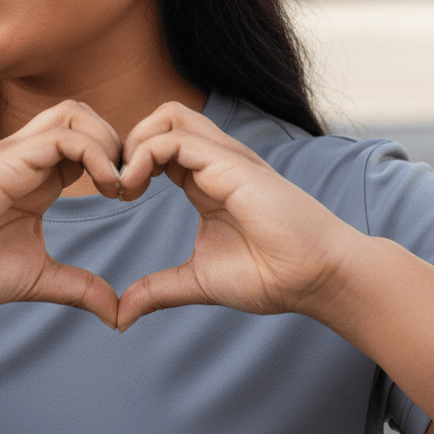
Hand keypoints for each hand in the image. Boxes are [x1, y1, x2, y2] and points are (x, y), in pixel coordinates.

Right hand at [0, 101, 123, 328]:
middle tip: (131, 186)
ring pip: (74, 113)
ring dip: (107, 141)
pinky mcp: (8, 158)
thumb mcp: (38, 278)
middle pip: (83, 116)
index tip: (131, 197)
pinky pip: (63, 135)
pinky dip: (95, 153)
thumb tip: (117, 315)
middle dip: (117, 142)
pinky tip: (107, 186)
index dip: (116, 162)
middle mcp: (28, 158)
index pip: (86, 144)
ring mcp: (17, 153)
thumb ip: (79, 288)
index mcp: (37, 179)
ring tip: (119, 183)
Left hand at [115, 102, 361, 331]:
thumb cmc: (271, 276)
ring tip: (125, 184)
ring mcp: (223, 158)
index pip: (159, 146)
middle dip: (128, 142)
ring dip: (135, 143)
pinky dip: (143, 156)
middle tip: (116, 185)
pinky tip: (135, 187)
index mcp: (204, 181)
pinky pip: (175, 140)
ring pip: (169, 116)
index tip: (116, 196)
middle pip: (162, 119)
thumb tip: (121, 316)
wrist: (316, 277)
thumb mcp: (198, 281)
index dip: (130, 163)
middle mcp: (213, 162)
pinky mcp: (229, 164)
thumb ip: (158, 291)